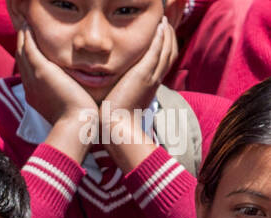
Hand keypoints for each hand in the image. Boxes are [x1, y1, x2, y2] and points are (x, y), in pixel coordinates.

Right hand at [15, 23, 94, 130]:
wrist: (75, 124)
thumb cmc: (78, 119)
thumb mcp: (69, 105)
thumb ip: (67, 94)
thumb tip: (75, 91)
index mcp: (35, 96)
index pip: (28, 71)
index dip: (27, 56)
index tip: (30, 44)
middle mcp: (30, 87)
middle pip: (21, 60)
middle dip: (21, 43)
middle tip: (23, 27)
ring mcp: (33, 79)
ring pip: (22, 52)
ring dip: (22, 36)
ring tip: (25, 22)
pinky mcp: (41, 71)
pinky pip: (29, 48)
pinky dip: (27, 36)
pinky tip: (28, 25)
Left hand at [104, 19, 177, 137]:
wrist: (115, 129)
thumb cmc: (114, 122)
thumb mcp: (122, 105)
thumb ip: (123, 93)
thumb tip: (115, 91)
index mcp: (150, 88)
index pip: (163, 63)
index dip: (165, 49)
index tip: (162, 37)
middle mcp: (154, 81)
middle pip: (170, 54)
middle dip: (169, 37)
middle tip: (165, 23)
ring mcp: (150, 78)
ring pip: (166, 50)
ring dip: (167, 34)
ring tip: (164, 21)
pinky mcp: (143, 75)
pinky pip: (156, 52)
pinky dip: (160, 38)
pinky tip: (160, 27)